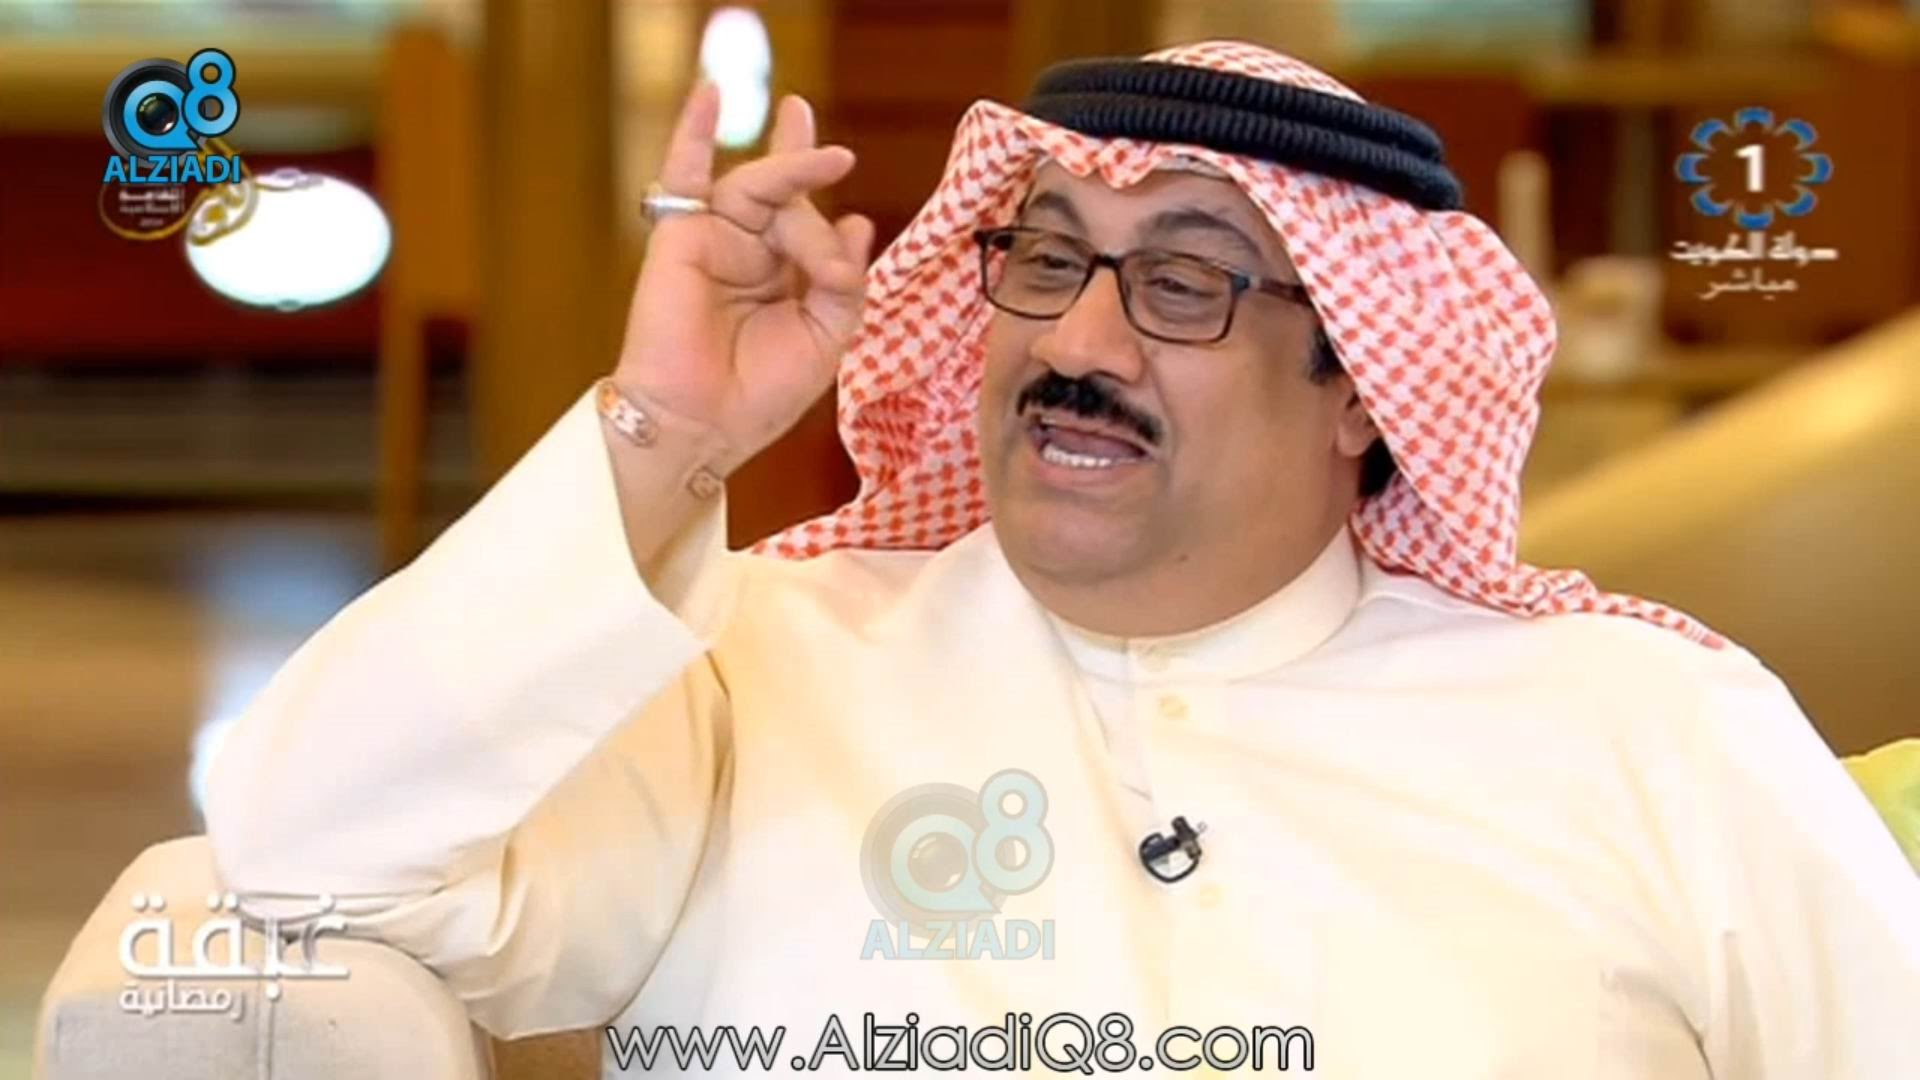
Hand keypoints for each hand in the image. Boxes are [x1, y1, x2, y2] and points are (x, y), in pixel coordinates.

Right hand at [613, 84, 873, 470]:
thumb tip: (856, 220)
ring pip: (759, 189)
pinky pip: (684, 173)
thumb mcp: (827, 336)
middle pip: (786, 197)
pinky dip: (693, 130)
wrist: (705, 424)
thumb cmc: (761, 395)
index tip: (850, 210)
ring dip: (795, 180)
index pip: (809, 224)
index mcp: (782, 280)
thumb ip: (845, 280)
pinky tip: (711, 94)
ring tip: (828, 166)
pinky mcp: (681, 236)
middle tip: (840, 153)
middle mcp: (747, 256)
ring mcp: (713, 242)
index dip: (830, 215)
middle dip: (810, 170)